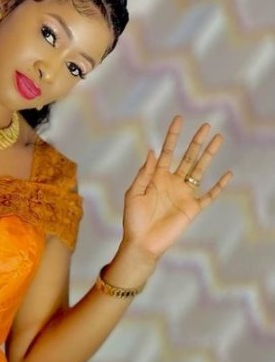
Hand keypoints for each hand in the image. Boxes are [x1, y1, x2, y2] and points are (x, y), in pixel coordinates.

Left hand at [121, 116, 233, 259]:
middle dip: (196, 142)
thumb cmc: (133, 219)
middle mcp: (172, 183)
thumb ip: (144, 173)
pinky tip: (227, 174)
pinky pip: (209, 195)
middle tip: (206, 126)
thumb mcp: (134, 193)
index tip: (179, 119)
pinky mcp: (192, 208)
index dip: (173, 136)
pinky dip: (219, 186)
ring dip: (209, 155)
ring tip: (218, 139)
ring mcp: (184, 194)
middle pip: (187, 157)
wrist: (142, 242)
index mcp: (157, 178)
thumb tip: (152, 151)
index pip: (167, 152)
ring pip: (199, 170)